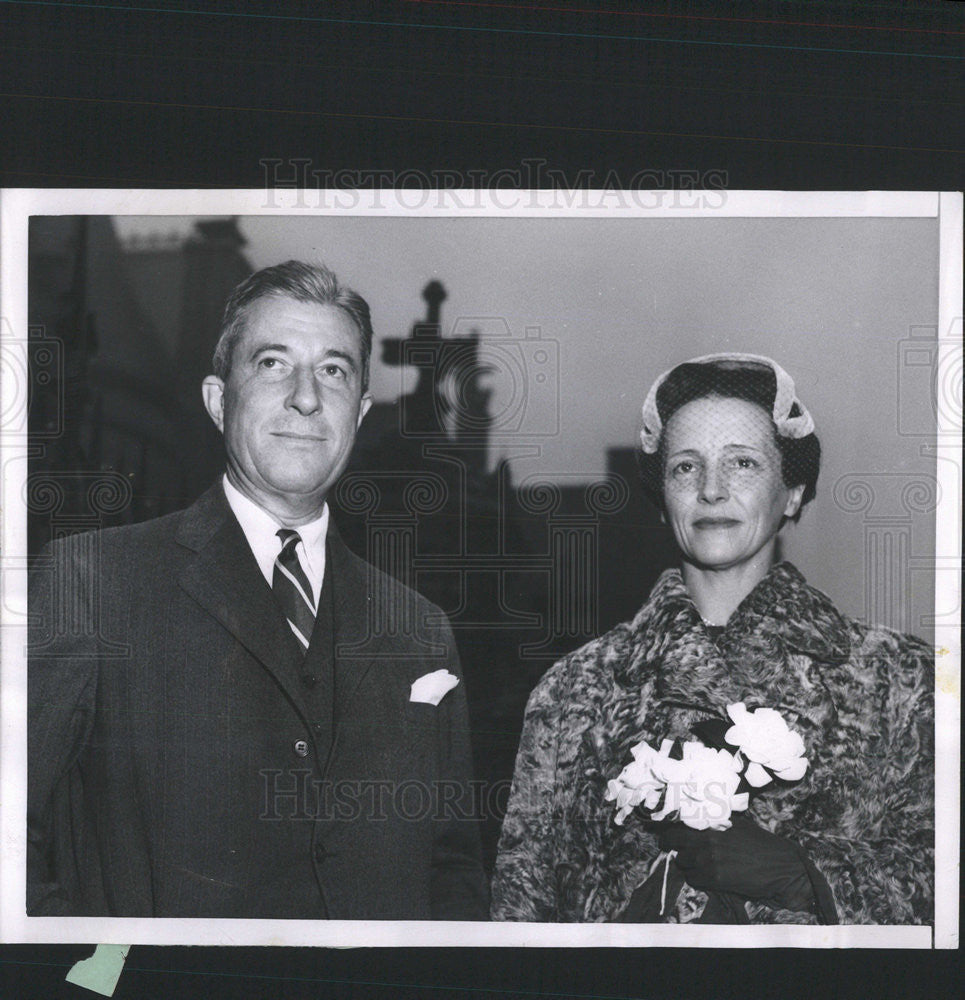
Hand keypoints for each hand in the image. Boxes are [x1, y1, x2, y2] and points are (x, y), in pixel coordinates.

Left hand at [658, 813, 814, 912]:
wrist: (779, 866)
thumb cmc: (760, 843)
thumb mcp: (736, 824)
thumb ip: (715, 822)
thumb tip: (698, 822)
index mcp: (711, 823)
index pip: (678, 823)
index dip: (670, 831)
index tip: (667, 837)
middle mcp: (707, 838)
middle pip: (673, 842)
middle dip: (672, 847)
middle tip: (674, 851)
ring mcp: (709, 858)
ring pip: (682, 862)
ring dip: (687, 864)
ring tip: (698, 864)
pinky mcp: (715, 877)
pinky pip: (693, 879)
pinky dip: (697, 878)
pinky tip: (707, 876)